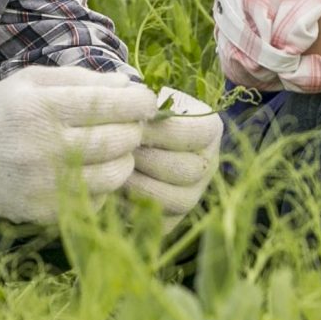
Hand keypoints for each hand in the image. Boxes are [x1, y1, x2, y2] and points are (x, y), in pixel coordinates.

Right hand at [0, 67, 156, 224]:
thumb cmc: (0, 111)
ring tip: (114, 149)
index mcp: (42, 107)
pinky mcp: (46, 211)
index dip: (140, 102)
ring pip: (116, 174)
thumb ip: (79, 79)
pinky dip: (103, 185)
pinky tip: (90, 172)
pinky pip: (97, 199)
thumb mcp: (32, 80)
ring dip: (124, 159)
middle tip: (130, 125)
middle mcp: (45, 147)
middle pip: (119, 140)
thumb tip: (126, 84)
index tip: (146, 102)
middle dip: (134, 130)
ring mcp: (46, 184)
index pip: (111, 104)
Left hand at [125, 85, 222, 215]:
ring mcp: (193, 194)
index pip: (194, 133)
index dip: (160, 130)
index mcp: (209, 129)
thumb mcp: (140, 97)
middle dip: (146, 159)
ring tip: (112, 169)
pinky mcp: (173, 219)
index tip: (133, 123)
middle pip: (185, 170)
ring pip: (173, 199)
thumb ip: (140, 98)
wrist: (124, 139)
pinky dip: (131, 209)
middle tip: (117, 150)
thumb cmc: (133, 112)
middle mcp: (207, 164)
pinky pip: (158, 222)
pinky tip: (112, 190)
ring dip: (137, 184)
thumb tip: (131, 103)